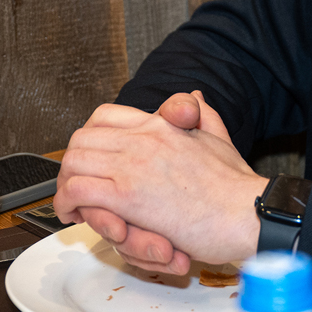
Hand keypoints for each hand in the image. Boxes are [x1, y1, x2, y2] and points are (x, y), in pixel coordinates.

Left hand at [53, 91, 265, 271]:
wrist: (248, 211)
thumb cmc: (236, 186)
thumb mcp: (219, 138)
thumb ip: (204, 115)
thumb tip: (195, 96)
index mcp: (162, 125)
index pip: (105, 116)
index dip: (89, 137)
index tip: (89, 159)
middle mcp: (143, 139)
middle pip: (81, 138)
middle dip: (70, 163)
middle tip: (73, 185)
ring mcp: (133, 166)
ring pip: (73, 162)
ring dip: (64, 184)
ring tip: (70, 203)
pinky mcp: (128, 196)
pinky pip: (78, 190)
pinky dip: (67, 203)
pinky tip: (74, 215)